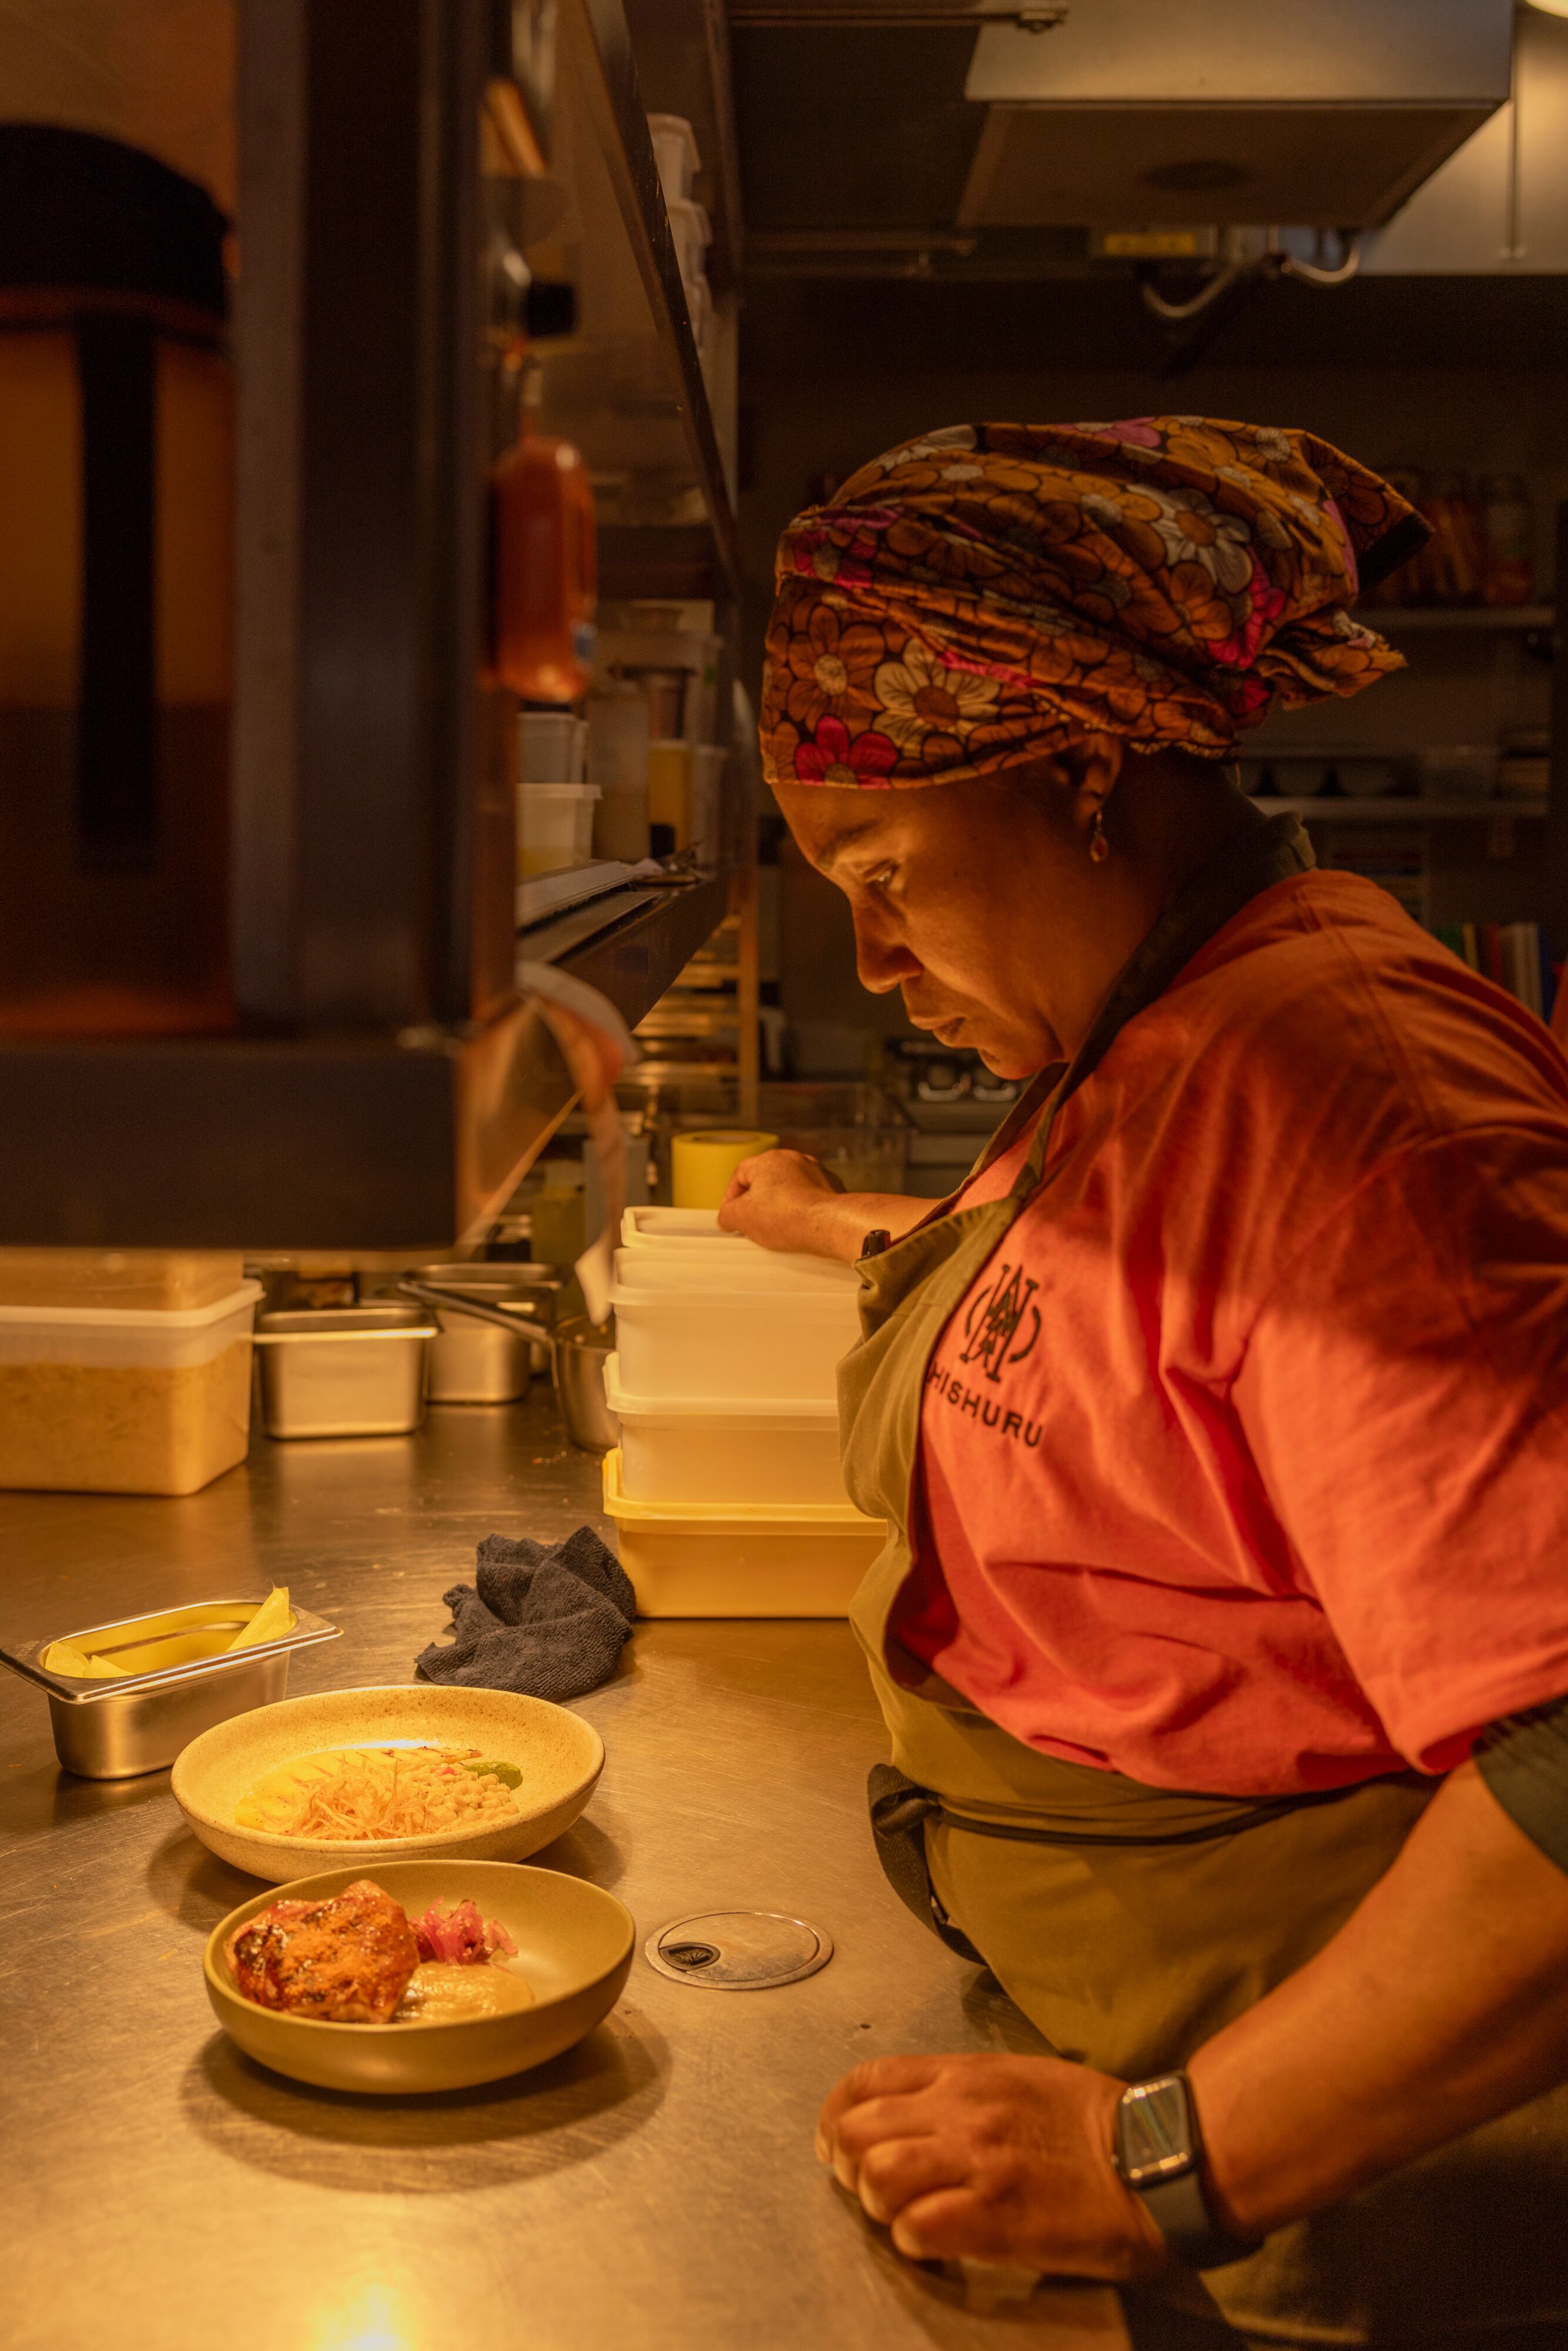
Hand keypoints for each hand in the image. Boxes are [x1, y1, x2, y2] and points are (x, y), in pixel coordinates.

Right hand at [718, 1148, 844, 1255]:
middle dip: (757, 1203)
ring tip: (776, 1229)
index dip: (731, 1197)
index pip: (740, 1174)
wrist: (829, 1224)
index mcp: (769, 1160)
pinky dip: (801, 1212)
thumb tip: (726, 1218)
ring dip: (780, 1207)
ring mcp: (816, 1174)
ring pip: (789, 1190)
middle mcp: (795, 1161)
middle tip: (752, 1222)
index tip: (731, 1215)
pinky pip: (809, 1199)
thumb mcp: (741, 1218)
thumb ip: (727, 1215)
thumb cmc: (788, 1216)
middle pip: (766, 1181)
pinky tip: (798, 1228)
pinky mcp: (833, 1190)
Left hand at [816, 2053, 1168, 2280]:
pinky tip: (935, 2246)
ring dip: (878, 2205)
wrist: (1157, 2160)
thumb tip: (914, 2113)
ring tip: (903, 2219)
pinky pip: (919, 2228)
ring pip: (878, 2176)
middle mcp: (962, 2109)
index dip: (838, 2116)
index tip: (838, 2145)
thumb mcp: (1020, 2078)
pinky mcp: (997, 2216)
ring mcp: (978, 2161)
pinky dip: (913, 2242)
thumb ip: (964, 2090)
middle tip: (870, 2191)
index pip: (868, 2080)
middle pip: (859, 2130)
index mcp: (966, 2073)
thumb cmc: (1094, 2122)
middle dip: (850, 2165)